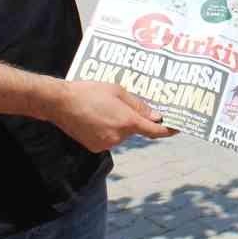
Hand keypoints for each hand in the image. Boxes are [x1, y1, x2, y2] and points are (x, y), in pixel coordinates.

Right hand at [43, 80, 176, 152]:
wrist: (59, 102)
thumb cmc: (89, 91)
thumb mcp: (117, 91)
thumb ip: (138, 105)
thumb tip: (155, 116)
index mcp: (127, 122)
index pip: (154, 130)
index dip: (167, 129)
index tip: (178, 127)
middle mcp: (118, 136)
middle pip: (134, 130)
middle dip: (132, 119)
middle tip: (120, 105)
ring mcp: (106, 144)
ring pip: (121, 134)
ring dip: (118, 124)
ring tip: (102, 108)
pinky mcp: (94, 147)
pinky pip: (108, 138)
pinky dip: (106, 129)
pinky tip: (95, 117)